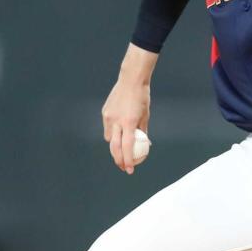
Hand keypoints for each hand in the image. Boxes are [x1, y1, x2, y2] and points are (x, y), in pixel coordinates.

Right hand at [102, 44, 156, 174]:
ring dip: (115, 146)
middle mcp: (116, 121)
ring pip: (109, 138)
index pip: (127, 147)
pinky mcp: (104, 113)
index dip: (128, 160)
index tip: (130, 170)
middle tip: (123, 167)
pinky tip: (118, 134)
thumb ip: (143, 131)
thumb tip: (146, 145)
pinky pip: (107, 128)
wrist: (131, 80)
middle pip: (114, 147)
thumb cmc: (142, 98)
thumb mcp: (145, 116)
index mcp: (129, 122)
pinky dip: (112, 133)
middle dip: (118, 160)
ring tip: (121, 151)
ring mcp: (108, 117)